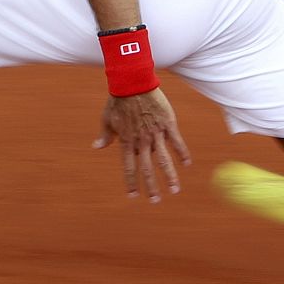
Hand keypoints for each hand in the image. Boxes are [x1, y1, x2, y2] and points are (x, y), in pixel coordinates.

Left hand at [92, 87, 191, 201]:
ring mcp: (155, 133)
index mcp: (127, 142)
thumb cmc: (118, 101)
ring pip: (164, 160)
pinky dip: (182, 153)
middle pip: (147, 169)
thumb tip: (96, 147)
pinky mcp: (167, 124)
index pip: (129, 167)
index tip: (134, 196)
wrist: (133, 82)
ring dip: (169, 177)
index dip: (131, 183)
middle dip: (152, 187)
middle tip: (156, 201)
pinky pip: (176, 142)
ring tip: (175, 191)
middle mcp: (141, 141)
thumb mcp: (107, 119)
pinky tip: (187, 164)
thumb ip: (105, 136)